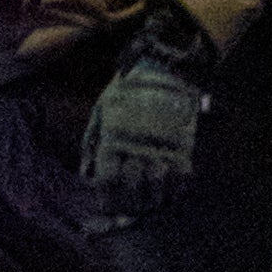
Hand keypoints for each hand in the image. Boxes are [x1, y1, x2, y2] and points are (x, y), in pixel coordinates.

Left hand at [81, 7, 215, 220]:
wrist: (163, 66)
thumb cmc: (127, 91)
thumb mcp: (101, 113)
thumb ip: (94, 144)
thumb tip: (87, 175)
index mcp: (112, 139)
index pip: (107, 183)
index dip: (107, 200)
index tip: (108, 205)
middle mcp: (136, 148)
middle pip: (131, 192)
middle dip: (129, 203)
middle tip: (130, 205)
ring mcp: (162, 148)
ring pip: (157, 191)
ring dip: (152, 199)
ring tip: (150, 199)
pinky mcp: (184, 146)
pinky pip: (181, 181)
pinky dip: (176, 190)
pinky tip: (170, 189)